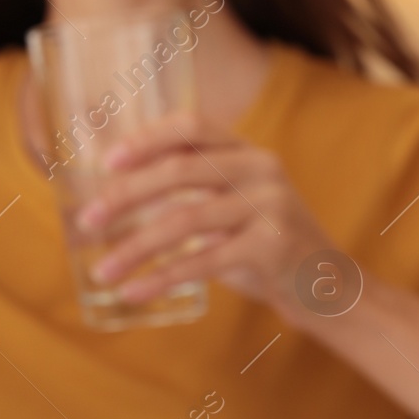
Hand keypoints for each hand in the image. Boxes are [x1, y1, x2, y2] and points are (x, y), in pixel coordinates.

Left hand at [77, 109, 336, 316]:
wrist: (330, 289)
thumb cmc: (263, 244)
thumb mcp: (232, 204)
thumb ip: (191, 189)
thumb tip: (114, 191)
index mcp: (247, 151)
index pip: (191, 127)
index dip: (147, 138)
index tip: (108, 161)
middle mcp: (260, 170)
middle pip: (177, 172)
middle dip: (125, 196)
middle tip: (87, 220)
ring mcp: (269, 207)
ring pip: (184, 221)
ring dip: (135, 247)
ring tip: (102, 270)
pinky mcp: (273, 247)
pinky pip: (203, 260)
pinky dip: (162, 278)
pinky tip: (133, 291)